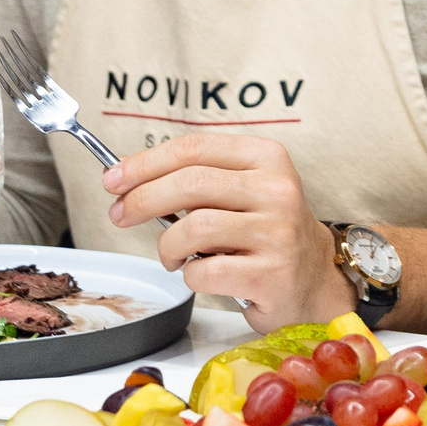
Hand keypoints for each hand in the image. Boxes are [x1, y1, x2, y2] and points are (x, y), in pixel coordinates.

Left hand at [102, 133, 352, 330]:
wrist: (312, 276)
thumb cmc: (264, 230)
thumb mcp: (242, 189)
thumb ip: (196, 179)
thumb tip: (128, 180)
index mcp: (266, 158)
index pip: (194, 148)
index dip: (145, 163)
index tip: (114, 179)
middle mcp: (276, 190)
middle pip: (190, 183)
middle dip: (142, 199)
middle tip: (120, 215)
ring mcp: (277, 232)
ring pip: (194, 228)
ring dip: (167, 246)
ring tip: (171, 255)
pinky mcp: (272, 274)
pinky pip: (205, 272)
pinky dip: (190, 276)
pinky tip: (202, 273)